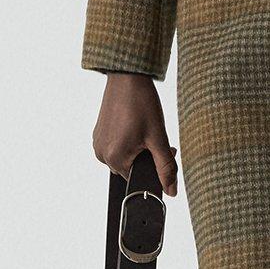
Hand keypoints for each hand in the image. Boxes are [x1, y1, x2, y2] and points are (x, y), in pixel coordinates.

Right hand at [92, 71, 179, 194]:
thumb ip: (165, 168)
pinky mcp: (98, 133)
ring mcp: (98, 143)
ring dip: (138, 148)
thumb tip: (171, 191)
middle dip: (146, 156)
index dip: (153, 166)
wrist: (127, 77)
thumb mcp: (158, 138)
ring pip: (124, 156)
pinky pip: (116, 145)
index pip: (138, 178)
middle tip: (155, 136)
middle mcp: (101, 154)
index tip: (163, 149)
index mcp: (115, 158)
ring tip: (144, 127)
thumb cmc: (142, 104)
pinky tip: (134, 123)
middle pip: (131, 167)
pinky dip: (127, 139)